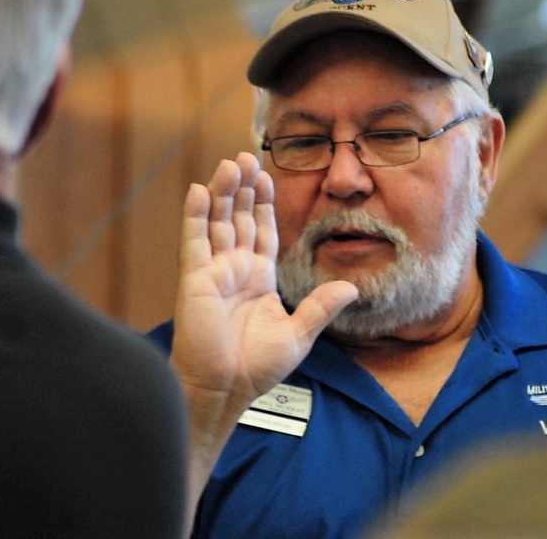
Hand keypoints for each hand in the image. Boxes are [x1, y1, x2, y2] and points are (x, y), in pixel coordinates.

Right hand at [171, 152, 356, 512]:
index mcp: (259, 279)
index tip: (268, 177)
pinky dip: (195, 215)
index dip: (264, 204)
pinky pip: (194, 241)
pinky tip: (199, 189)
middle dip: (243, 189)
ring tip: (230, 163)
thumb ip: (321, 307)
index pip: (262, 231)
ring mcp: (213, 272)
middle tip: (247, 157)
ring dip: (222, 192)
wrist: (225, 389)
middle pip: (238, 219)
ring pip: (217, 222)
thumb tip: (352, 288)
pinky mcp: (194, 279)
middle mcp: (235, 270)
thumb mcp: (298, 335)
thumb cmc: (257, 368)